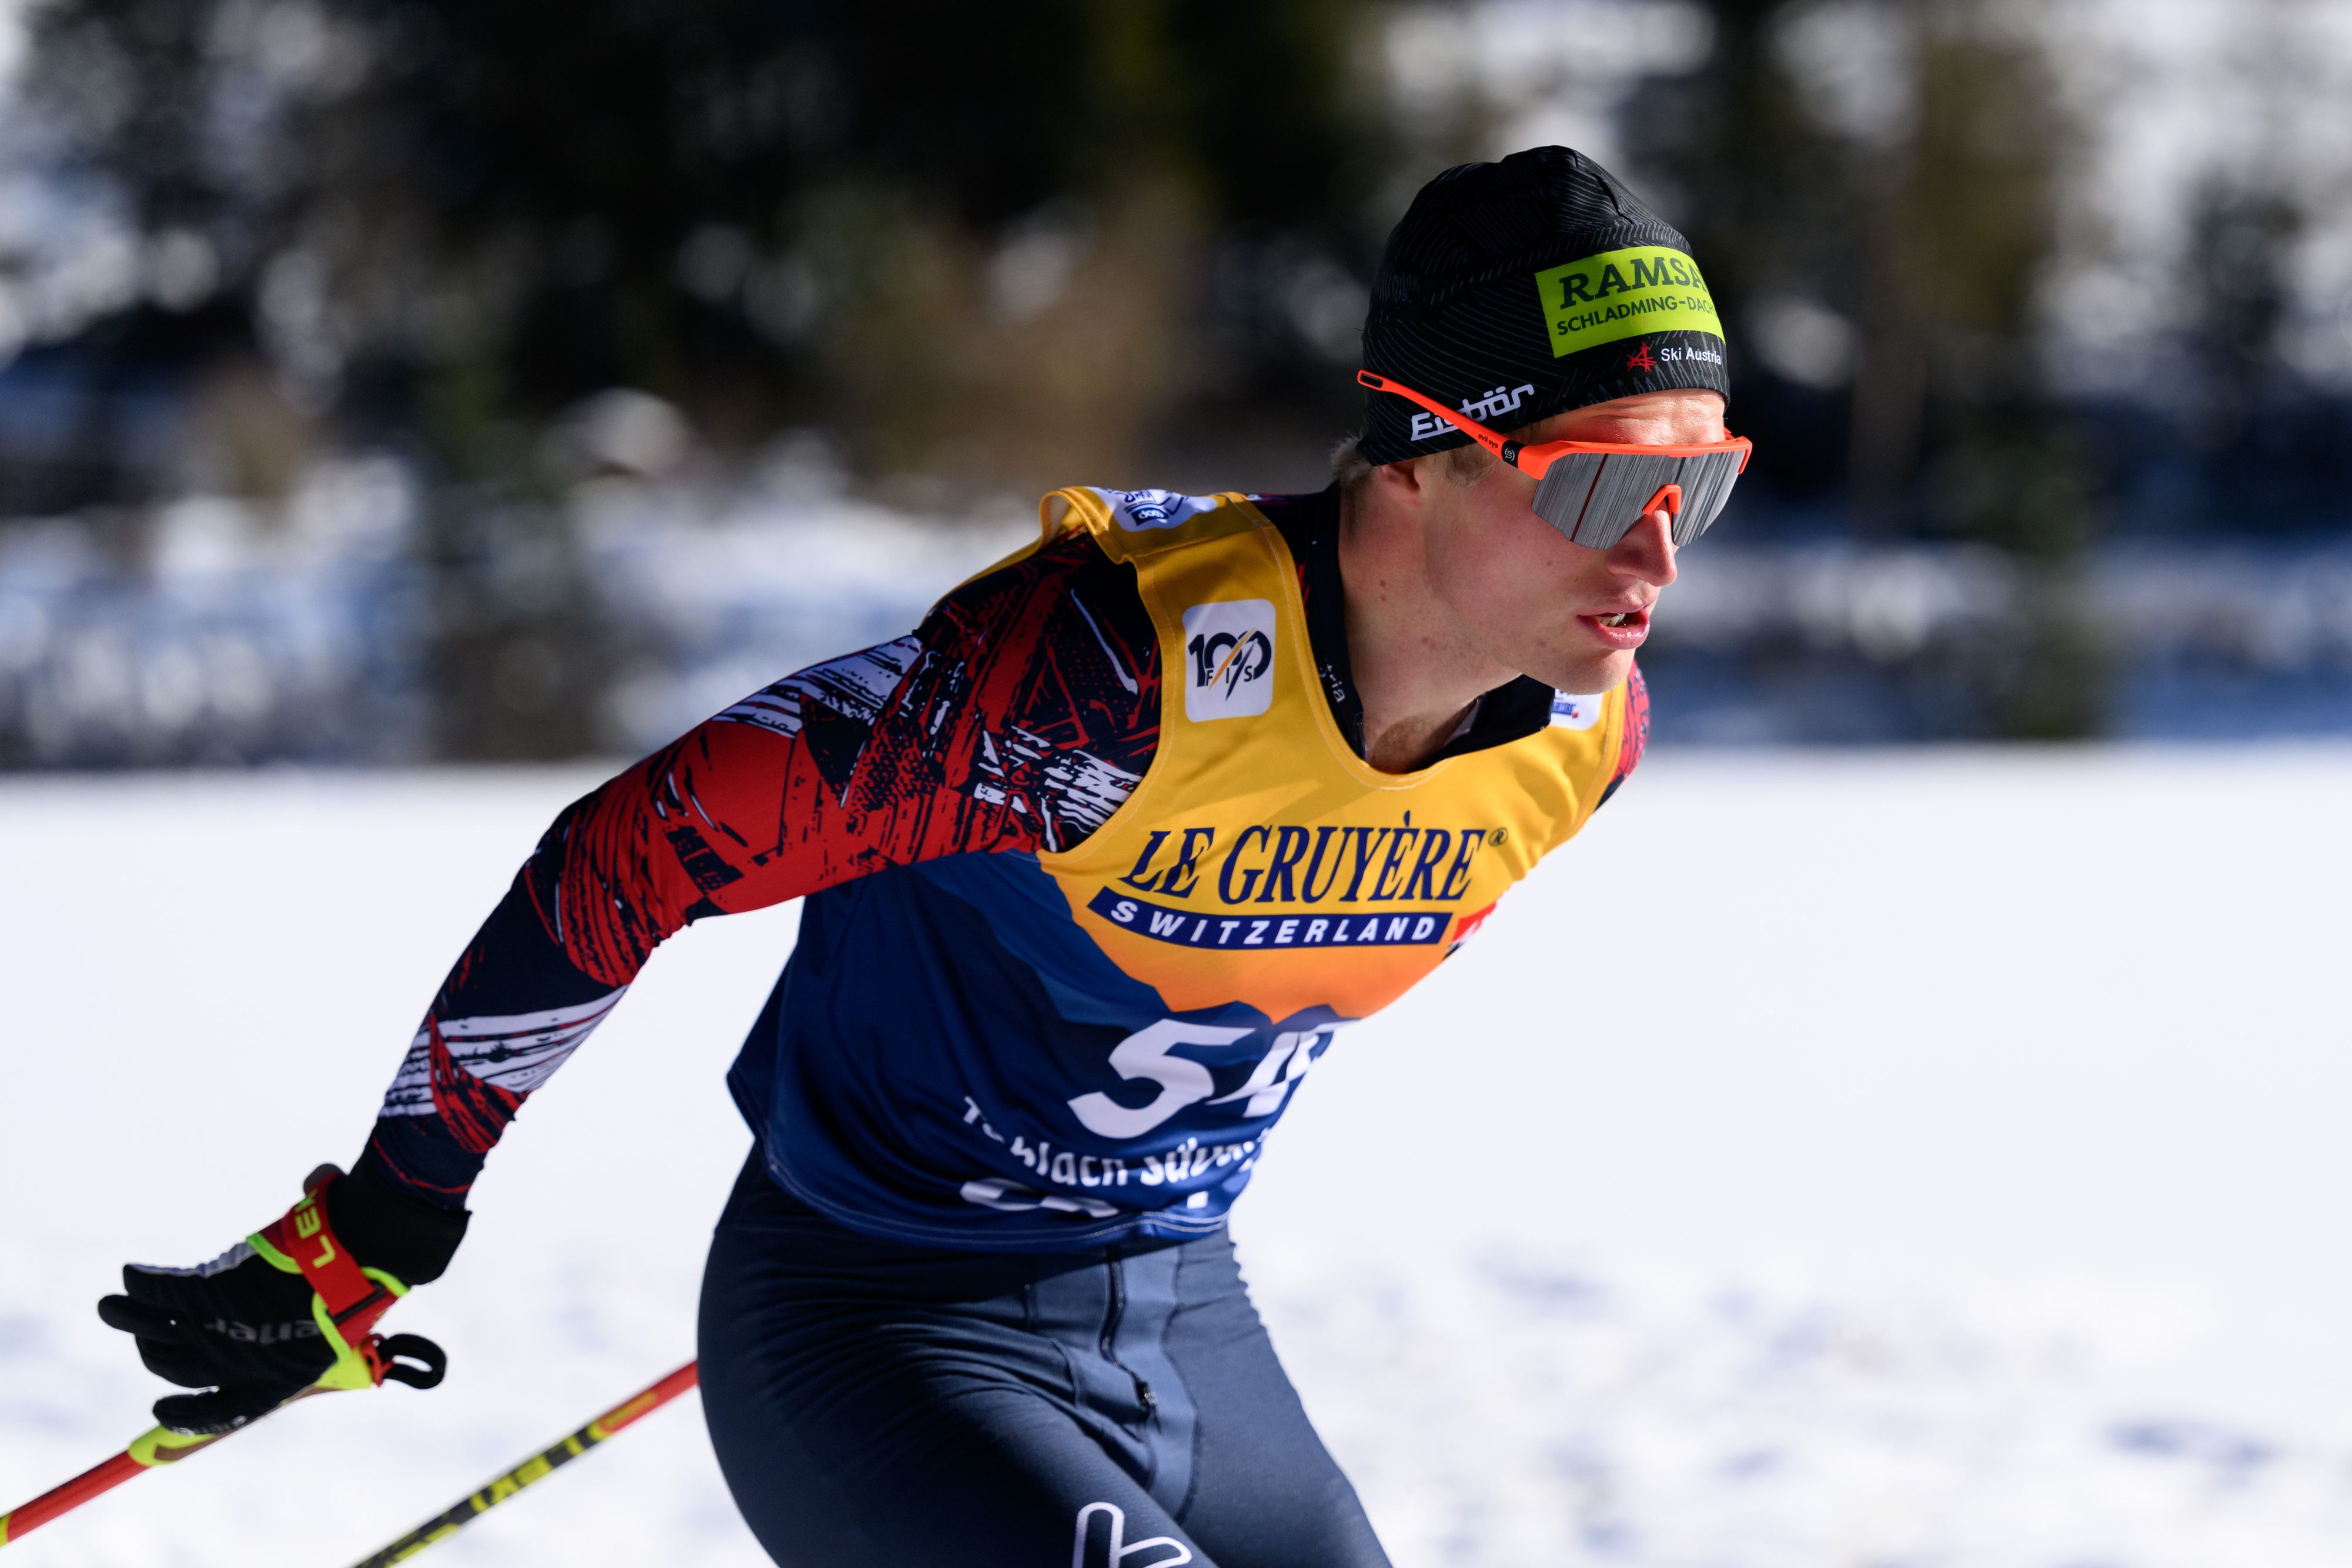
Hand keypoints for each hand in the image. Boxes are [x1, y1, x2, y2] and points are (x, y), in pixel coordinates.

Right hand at [99, 1159, 467, 1432]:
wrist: (363, 1261)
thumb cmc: (362, 1290)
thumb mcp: (341, 1320)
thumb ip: (328, 1305)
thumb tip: (338, 1269)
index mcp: (274, 1381)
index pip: (219, 1409)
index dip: (187, 1413)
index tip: (161, 1408)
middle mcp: (238, 1361)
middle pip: (177, 1366)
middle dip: (153, 1352)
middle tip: (144, 1335)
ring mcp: (219, 1328)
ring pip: (156, 1329)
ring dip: (127, 1316)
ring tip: (108, 1305)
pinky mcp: (209, 1291)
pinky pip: (162, 1290)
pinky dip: (140, 1282)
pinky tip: (129, 1274)